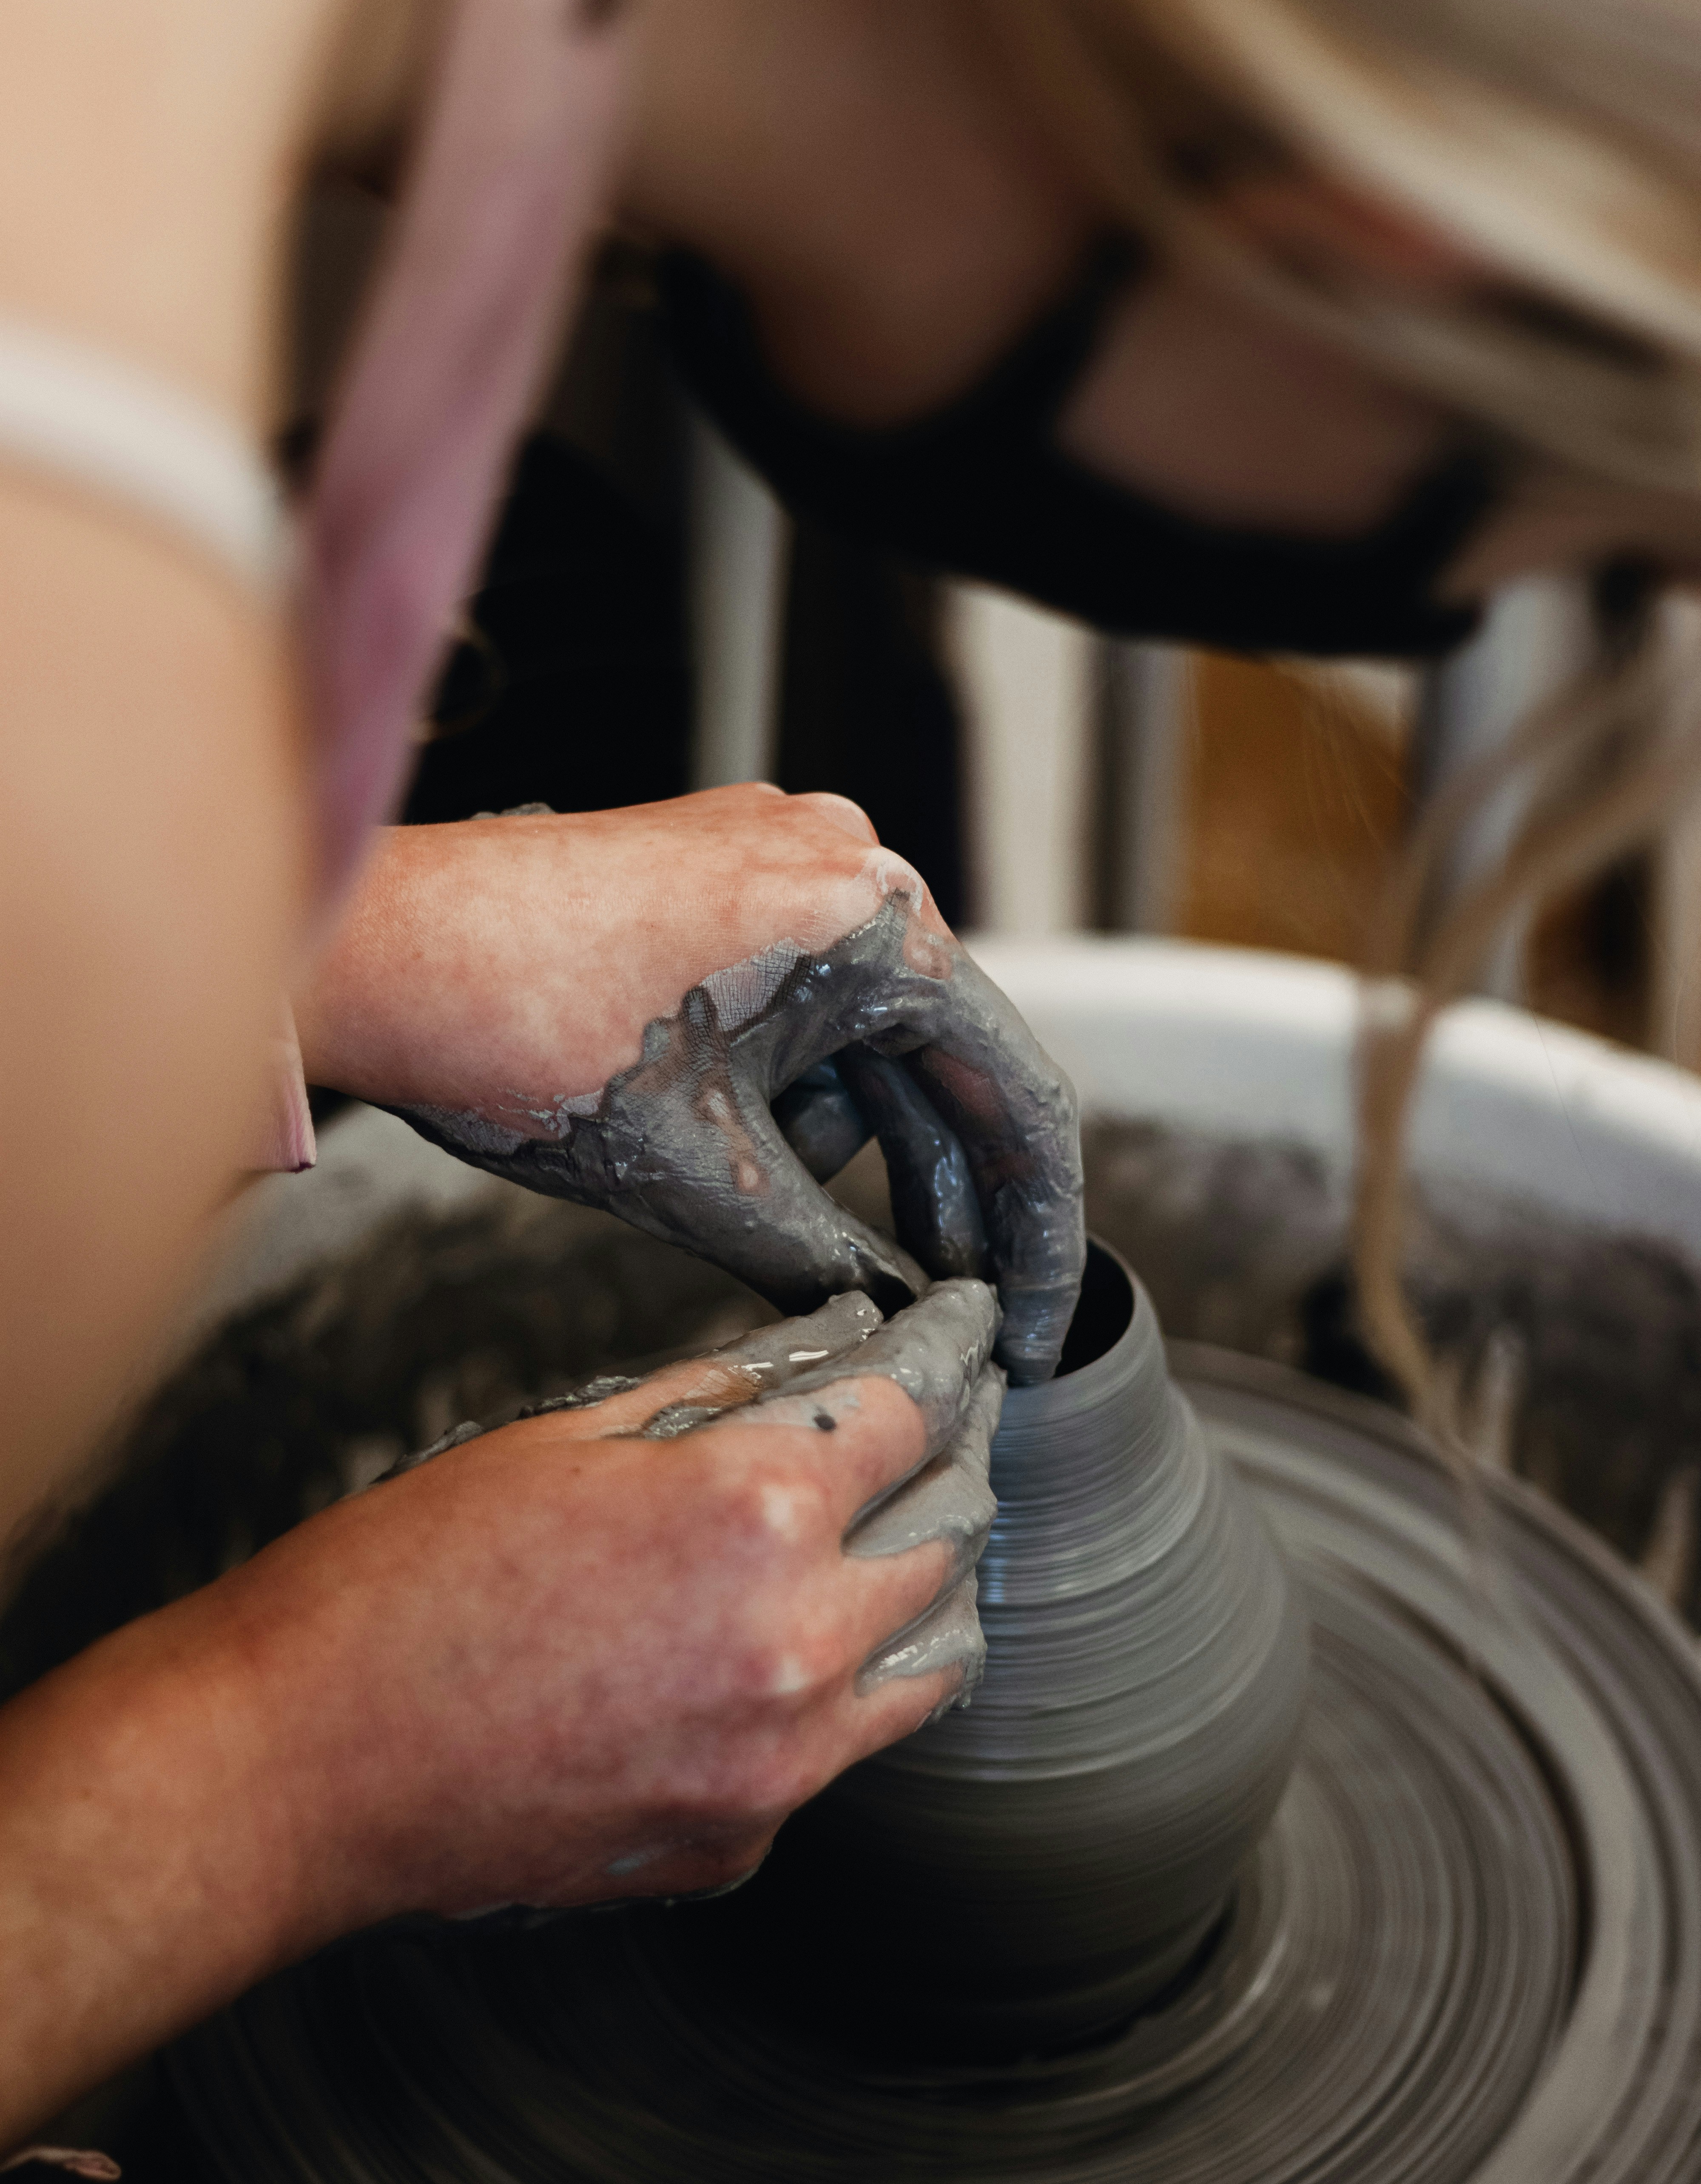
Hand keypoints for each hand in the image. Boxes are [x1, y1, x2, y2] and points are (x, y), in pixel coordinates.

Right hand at [0, 1286, 1000, 2156]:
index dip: (953, 1344)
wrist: (295, 1764)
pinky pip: (841, 1751)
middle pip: (954, 1526)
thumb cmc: (400, 1579)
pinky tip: (785, 1640)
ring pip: (938, 1655)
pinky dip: (839, 1685)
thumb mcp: (567, 1433)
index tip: (971, 1322)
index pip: (916, 1402)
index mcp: (753, 1513)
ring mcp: (777, 1766)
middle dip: (958, 1449)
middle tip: (948, 1407)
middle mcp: (796, 1646)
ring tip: (901, 1523)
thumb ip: (724, 1390)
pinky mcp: (738, 1845)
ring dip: (932, 1578)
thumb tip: (832, 1341)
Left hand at [295, 788, 1083, 1382]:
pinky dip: (795, 1096)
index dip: (1042, 1230)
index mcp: (869, 917)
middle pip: (947, 1063)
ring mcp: (776, 860)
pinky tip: (756, 1173)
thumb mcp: (698, 1175)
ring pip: (868, 1042)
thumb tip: (895, 1321)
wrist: (358, 948)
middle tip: (958, 1315)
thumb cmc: (509, 1032)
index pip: (1014, 1093)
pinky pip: (802, 1005)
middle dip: (948, 1199)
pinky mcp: (719, 879)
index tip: (1041, 1323)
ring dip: (856, 1152)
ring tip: (820, 1250)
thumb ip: (821, 1256)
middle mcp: (841, 865)